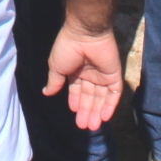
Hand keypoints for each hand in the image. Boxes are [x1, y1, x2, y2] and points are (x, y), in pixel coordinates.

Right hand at [43, 18, 121, 132]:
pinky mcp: (114, 75)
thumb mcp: (56, 66)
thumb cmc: (67, 48)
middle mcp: (90, 74)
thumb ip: (54, 81)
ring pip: (101, 98)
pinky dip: (110, 106)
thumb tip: (46, 93)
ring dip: (97, 112)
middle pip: (89, 97)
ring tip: (92, 126)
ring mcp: (103, 75)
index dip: (76, 102)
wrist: (85, 34)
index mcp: (76, 71)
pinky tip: (104, 117)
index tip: (74, 112)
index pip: (77, 90)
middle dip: (86, 111)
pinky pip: (114, 93)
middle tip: (84, 126)